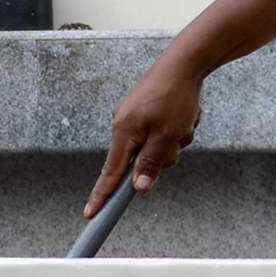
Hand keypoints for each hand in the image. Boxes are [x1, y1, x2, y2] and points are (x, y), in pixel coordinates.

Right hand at [90, 51, 206, 214]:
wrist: (185, 62)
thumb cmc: (176, 97)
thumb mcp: (168, 135)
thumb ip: (152, 163)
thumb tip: (139, 188)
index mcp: (124, 131)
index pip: (110, 173)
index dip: (102, 196)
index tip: (91, 214)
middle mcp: (124, 124)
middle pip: (140, 160)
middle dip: (164, 154)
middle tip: (178, 136)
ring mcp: (134, 117)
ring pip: (156, 147)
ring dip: (174, 140)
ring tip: (184, 120)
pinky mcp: (146, 111)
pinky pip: (161, 133)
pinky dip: (175, 129)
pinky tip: (184, 113)